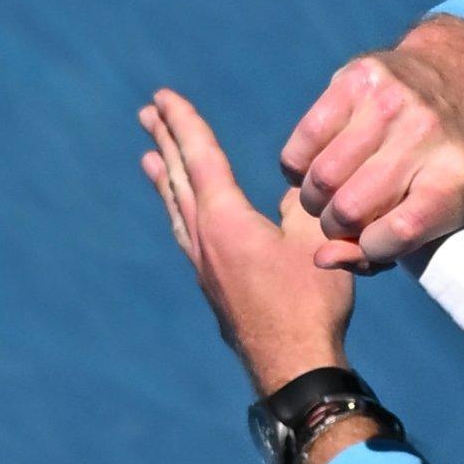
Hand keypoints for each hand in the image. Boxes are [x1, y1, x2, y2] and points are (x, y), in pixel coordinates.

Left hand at [139, 90, 347, 391]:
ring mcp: (204, 266)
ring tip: (149, 159)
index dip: (184, 123)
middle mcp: (205, 239)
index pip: (201, 157)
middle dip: (166, 142)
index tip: (163, 97)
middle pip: (179, 179)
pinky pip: (187, 235)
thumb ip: (301, 206)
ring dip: (165, 179)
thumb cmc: (310, 303)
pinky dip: (179, 212)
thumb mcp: (316, 241)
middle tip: (147, 114)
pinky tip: (185, 218)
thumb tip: (293, 189)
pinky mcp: (213, 287)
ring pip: (178, 210)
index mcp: (226, 219)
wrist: (294, 366)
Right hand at [279, 17, 463, 271]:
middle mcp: (425, 134)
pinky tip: (314, 166)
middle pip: (350, 209)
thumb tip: (321, 259)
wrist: (452, 82)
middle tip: (342, 218)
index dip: (371, 249)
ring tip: (327, 195)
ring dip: (313, 199)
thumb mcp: (430, 215)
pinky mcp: (356, 79)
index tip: (370, 240)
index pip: (397, 234)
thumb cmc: (434, 169)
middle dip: (336, 226)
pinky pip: (303, 142)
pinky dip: (298, 167)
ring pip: (320, 178)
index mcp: (453, 178)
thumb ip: (380, 250)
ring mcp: (389, 101)